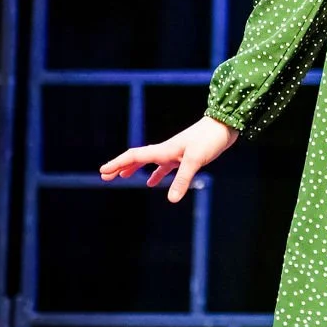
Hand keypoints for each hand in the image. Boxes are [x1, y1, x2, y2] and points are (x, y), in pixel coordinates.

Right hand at [98, 116, 238, 202]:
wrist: (224, 126)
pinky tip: (152, 183)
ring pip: (148, 163)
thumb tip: (171, 199)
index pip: (134, 157)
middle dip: (120, 166)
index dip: (118, 163)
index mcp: (163, 150)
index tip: (103, 171)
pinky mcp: (184, 156)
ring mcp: (174, 153)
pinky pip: (164, 167)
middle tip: (105, 176)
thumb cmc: (209, 139)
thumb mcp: (195, 160)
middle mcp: (165, 150)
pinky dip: (156, 174)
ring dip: (134, 169)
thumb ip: (183, 179)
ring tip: (123, 177)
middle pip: (137, 158)